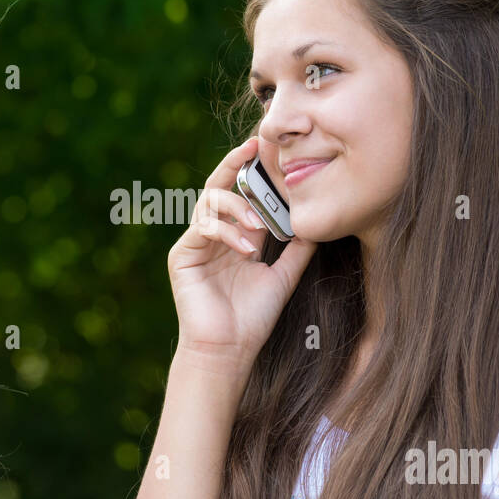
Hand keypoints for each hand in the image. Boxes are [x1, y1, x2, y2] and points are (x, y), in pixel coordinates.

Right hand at [167, 136, 316, 364]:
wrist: (229, 351)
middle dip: (236, 163)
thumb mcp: (284, 276)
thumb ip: (297, 248)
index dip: (253, 170)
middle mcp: (210, 234)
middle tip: (256, 146)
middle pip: (219, 186)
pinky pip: (203, 228)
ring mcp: (194, 243)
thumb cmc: (252, 318)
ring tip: (261, 226)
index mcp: (232, 235)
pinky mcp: (181, 256)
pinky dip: (228, 233)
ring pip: (210, 201)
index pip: (241, 193)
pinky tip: (248, 249)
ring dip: (238, 207)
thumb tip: (317, 221)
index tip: (271, 149)